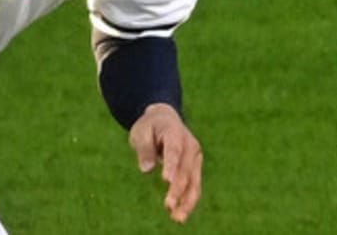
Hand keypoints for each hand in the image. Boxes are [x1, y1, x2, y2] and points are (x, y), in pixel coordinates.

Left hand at [129, 103, 202, 223]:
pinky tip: (180, 215)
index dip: (171, 165)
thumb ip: (144, 149)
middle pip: (185, 170)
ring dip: (187, 201)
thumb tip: (146, 170)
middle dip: (178, 189)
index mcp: (175, 132)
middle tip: (168, 206)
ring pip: (194, 182)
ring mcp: (195, 158)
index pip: (174, 150)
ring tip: (177, 218)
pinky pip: (194, 187)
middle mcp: (190, 146)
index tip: (166, 180)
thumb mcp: (141, 132)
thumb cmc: (149, 127)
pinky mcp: (195, 169)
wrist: (164, 119)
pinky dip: (188, 201)